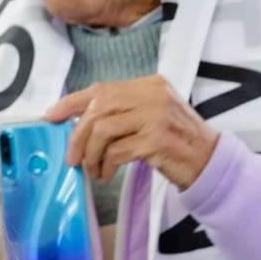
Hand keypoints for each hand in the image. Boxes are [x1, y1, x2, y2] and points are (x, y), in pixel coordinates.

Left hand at [46, 76, 219, 189]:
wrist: (209, 161)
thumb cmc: (177, 142)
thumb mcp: (152, 116)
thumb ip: (123, 111)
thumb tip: (80, 118)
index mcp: (150, 85)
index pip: (102, 89)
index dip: (71, 102)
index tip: (51, 116)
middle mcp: (154, 95)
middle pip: (98, 109)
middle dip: (77, 136)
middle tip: (73, 158)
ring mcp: (156, 116)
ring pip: (102, 130)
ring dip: (91, 155)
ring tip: (95, 170)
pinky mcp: (156, 140)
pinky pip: (116, 152)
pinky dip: (105, 166)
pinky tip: (108, 174)